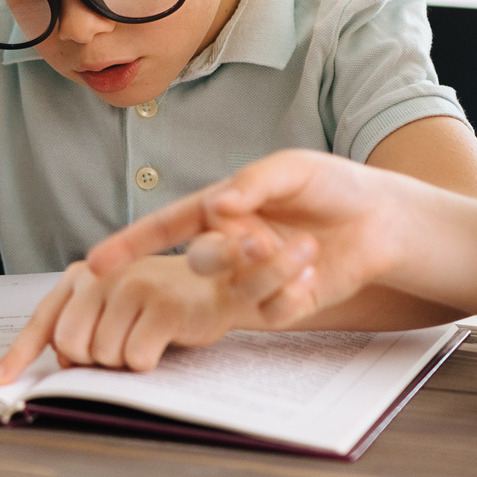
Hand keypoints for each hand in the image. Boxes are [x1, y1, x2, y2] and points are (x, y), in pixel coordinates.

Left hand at [0, 254, 261, 380]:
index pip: (43, 322)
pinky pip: (135, 358)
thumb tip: (59, 362)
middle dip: (91, 360)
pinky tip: (161, 344)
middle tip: (119, 347)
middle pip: (70, 345)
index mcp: (83, 275)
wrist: (218, 284)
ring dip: (122, 362)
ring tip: (144, 339)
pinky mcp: (161, 306)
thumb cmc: (161, 302)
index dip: (18, 356)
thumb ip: (81, 326)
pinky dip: (146, 363)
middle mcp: (103, 276)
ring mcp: (132, 288)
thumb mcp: (114, 307)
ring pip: (103, 355)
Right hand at [62, 151, 430, 331]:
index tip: (92, 266)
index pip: (164, 227)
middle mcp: (230, 245)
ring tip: (306, 249)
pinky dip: (290, 292)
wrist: (383, 220)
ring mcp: (254, 279)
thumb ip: (253, 183)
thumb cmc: (333, 184)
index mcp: (221, 208)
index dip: (128, 245)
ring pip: (234, 286)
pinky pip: (271, 309)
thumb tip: (216, 204)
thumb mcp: (292, 168)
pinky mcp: (282, 304)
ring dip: (267, 270)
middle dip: (225, 252)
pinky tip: (314, 273)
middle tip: (259, 240)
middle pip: (198, 260)